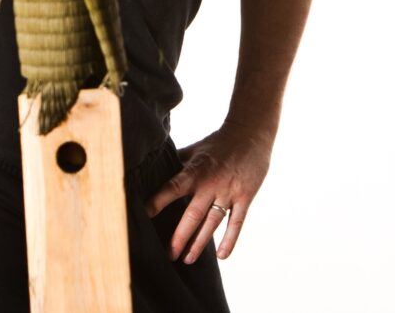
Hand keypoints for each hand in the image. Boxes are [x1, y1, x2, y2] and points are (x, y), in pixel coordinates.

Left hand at [145, 123, 272, 263]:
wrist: (249, 134)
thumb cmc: (217, 142)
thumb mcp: (193, 149)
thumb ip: (176, 162)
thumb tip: (153, 167)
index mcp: (194, 171)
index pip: (172, 188)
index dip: (158, 201)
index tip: (145, 215)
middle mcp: (210, 184)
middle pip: (192, 214)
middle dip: (179, 236)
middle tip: (169, 254)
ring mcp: (229, 192)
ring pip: (212, 223)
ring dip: (200, 243)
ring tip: (187, 259)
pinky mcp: (245, 198)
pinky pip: (236, 223)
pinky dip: (230, 240)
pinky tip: (222, 256)